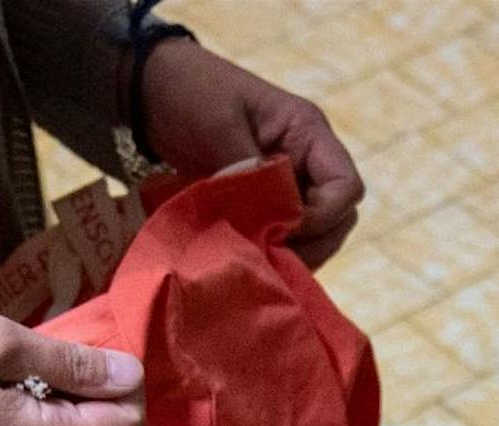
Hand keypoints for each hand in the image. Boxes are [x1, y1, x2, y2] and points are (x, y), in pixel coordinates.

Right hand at [0, 307, 144, 425]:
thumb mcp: (2, 344)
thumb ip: (71, 362)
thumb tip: (130, 373)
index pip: (124, 423)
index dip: (126, 381)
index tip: (100, 343)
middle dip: (96, 385)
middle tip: (58, 340)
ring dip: (67, 391)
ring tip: (30, 354)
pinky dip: (43, 402)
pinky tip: (14, 374)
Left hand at [138, 41, 362, 267]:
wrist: (152, 92)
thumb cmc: (190, 93)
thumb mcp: (220, 127)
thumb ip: (251, 174)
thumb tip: (276, 222)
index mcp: (308, 132)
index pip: (345, 188)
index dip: (322, 219)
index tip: (281, 230)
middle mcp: (307, 161)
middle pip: (337, 220)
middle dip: (309, 244)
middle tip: (266, 257)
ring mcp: (287, 185)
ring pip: (314, 236)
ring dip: (291, 255)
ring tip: (254, 261)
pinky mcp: (263, 205)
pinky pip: (284, 239)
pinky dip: (271, 254)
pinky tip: (246, 259)